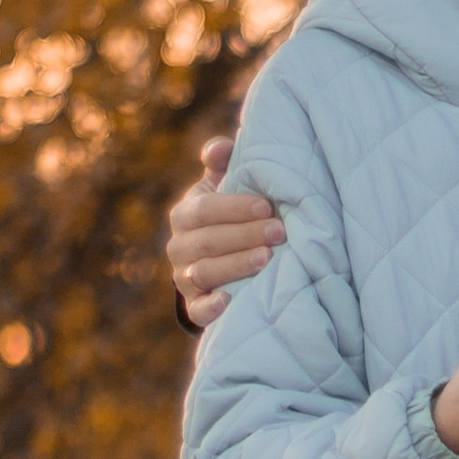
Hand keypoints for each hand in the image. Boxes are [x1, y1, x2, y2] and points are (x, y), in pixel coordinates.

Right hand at [167, 135, 280, 324]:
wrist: (218, 262)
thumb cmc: (228, 216)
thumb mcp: (223, 187)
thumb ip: (223, 163)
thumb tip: (221, 148)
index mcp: (185, 215)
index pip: (204, 210)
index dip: (234, 207)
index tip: (265, 205)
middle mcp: (179, 247)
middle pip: (208, 242)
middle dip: (245, 236)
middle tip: (279, 232)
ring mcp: (185, 278)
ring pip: (205, 272)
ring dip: (235, 265)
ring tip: (266, 259)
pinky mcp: (195, 305)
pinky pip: (197, 310)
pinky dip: (210, 307)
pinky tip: (228, 301)